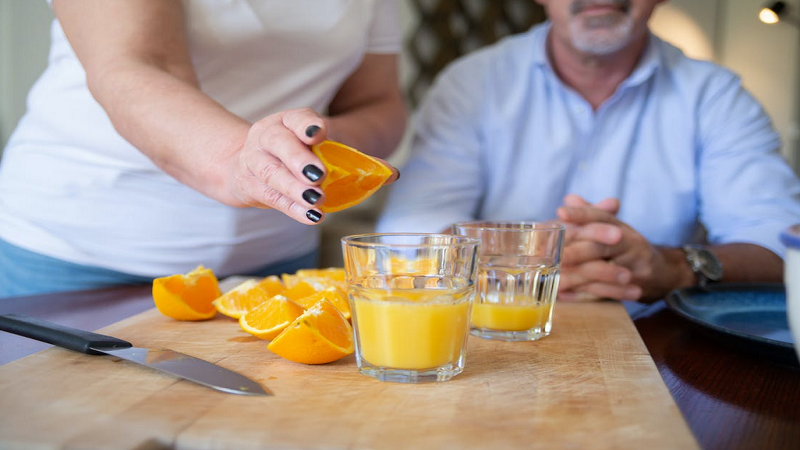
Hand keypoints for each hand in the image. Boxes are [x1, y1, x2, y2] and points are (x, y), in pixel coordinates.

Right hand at [218, 108, 397, 224]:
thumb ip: (358, 159)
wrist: (256, 163)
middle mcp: (267, 135)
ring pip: (271, 173)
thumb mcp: (326, 148)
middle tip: (318, 176)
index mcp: (288, 121)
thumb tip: (392, 174)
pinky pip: (271, 197)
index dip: (307, 125)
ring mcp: (255, 160)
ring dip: (294, 189)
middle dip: (298, 160)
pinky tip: (312, 216)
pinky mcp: (250, 185)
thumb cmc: (300, 154)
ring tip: (317, 200)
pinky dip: (292, 209)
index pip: (297, 118)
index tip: (318, 133)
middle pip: (279, 144)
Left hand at [556, 194, 677, 301]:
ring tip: (554, 279)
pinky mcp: (636, 287)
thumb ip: (591, 214)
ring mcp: (635, 267)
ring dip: (577, 277)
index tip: (561, 212)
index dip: (581, 214)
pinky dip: (583, 295)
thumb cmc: (629, 249)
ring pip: (603, 272)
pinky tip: (564, 295)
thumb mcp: (615, 228)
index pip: (601, 217)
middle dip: (576, 251)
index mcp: (622, 227)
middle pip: (601, 246)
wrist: (664, 274)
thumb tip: (569, 198)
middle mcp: (631, 244)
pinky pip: (607, 293)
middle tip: (555, 255)